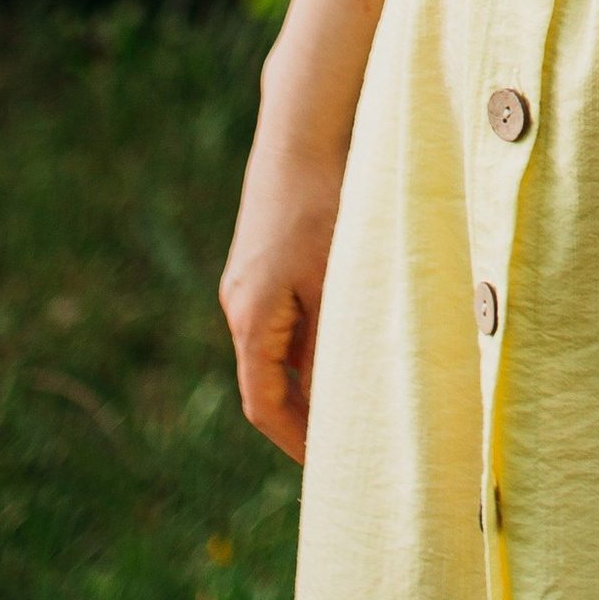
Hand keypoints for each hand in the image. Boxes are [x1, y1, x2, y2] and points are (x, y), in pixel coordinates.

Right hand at [217, 111, 345, 464]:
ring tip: (359, 397)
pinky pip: (283, 320)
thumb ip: (331, 345)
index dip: (297, 440)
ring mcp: (247, 285)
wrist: (300, 133)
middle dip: (306, 414)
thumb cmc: (323, 205)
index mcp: (251, 318)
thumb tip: (337, 405)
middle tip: (350, 441)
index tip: (330, 465)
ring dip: (312, 376)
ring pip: (278, 350)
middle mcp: (239, 306)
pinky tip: (348, 341)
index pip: (265, 405)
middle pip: (268, 381)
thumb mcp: (336, 280)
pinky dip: (311, 342)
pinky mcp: (262, 265)